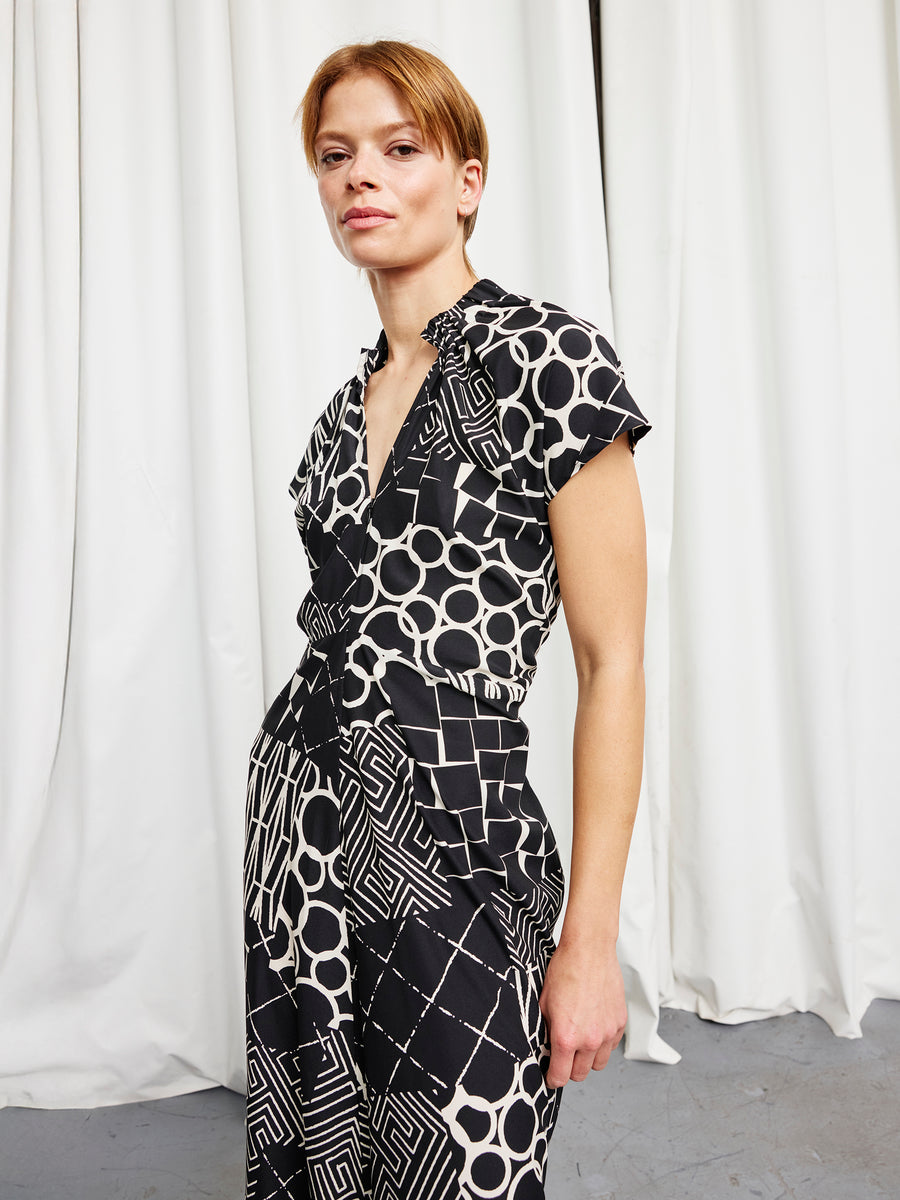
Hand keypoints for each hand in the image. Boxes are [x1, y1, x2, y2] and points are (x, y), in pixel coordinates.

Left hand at [538, 939, 626, 1088]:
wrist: (589, 951)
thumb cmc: (565, 971)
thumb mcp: (544, 1004)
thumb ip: (546, 1032)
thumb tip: (546, 1048)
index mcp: (566, 1037)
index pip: (561, 1077)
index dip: (553, 1078)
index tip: (551, 1076)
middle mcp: (590, 1039)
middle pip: (581, 1075)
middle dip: (569, 1069)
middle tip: (563, 1057)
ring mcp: (607, 1032)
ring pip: (598, 1064)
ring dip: (588, 1059)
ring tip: (579, 1042)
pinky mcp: (620, 1023)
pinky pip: (611, 1046)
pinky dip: (603, 1044)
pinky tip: (593, 1028)